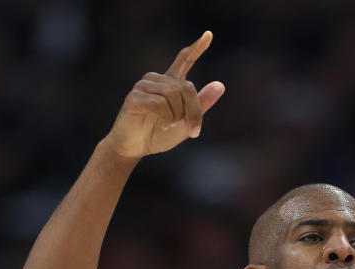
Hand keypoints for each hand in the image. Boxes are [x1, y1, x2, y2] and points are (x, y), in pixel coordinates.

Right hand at [104, 31, 224, 159]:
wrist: (134, 148)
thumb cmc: (158, 135)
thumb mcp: (185, 122)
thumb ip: (201, 105)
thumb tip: (220, 85)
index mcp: (170, 83)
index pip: (184, 60)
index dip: (197, 48)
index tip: (209, 34)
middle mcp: (157, 80)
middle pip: (187, 87)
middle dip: (194, 111)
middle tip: (193, 130)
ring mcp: (144, 86)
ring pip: (173, 94)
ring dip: (177, 115)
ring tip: (169, 125)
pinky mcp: (135, 97)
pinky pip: (160, 103)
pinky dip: (166, 117)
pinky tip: (161, 124)